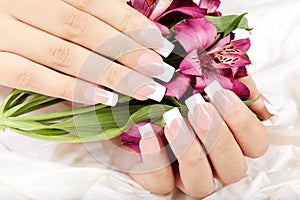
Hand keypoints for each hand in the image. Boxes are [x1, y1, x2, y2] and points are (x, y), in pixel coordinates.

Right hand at [0, 0, 174, 105]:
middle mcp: (22, 3)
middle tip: (157, 70)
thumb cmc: (24, 17)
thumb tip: (131, 34)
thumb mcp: (52, 6)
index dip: (128, 24)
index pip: (94, 3)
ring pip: (65, 54)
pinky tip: (103, 98)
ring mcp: (3, 32)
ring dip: (109, 74)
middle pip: (84, 30)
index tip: (158, 44)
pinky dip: (70, 88)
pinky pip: (33, 78)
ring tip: (141, 88)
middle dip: (126, 51)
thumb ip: (84, 14)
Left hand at [103, 77, 271, 197]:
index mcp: (230, 138)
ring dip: (190, 151)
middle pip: (233, 168)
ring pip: (200, 183)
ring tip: (173, 120)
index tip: (219, 93)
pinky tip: (147, 131)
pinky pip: (161, 183)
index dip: (242, 122)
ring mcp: (184, 171)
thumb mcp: (207, 72)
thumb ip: (237, 84)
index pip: (255, 144)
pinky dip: (156, 158)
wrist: (134, 86)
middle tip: (197, 106)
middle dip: (217, 137)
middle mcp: (212, 160)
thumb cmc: (175, 79)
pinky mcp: (156, 175)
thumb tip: (262, 107)